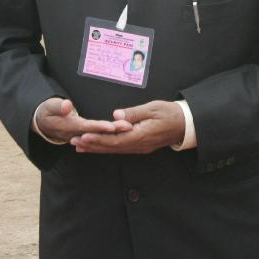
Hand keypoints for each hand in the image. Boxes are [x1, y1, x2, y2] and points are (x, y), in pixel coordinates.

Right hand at [35, 97, 130, 143]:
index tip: (112, 126)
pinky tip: (120, 134)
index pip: (87, 127)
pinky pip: (98, 136)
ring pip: (100, 135)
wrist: (42, 123)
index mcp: (69, 127)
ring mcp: (81, 136)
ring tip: (129, 128)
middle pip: (98, 133)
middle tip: (129, 126)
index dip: (100, 127)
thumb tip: (67, 106)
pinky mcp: (84, 136)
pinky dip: (109, 136)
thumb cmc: (46, 112)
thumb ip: (58, 107)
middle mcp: (77, 134)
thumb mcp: (49, 107)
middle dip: (114, 131)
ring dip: (115, 133)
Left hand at [70, 100, 184, 154]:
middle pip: (112, 147)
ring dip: (96, 148)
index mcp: (141, 136)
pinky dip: (106, 147)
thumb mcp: (153, 108)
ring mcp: (139, 147)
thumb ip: (134, 113)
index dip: (99, 139)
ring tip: (79, 146)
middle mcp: (139, 145)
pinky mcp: (139, 146)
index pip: (116, 140)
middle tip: (73, 142)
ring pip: (114, 150)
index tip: (84, 136)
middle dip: (92, 144)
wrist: (184, 125)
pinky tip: (97, 146)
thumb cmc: (170, 113)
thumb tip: (116, 115)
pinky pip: (120, 149)